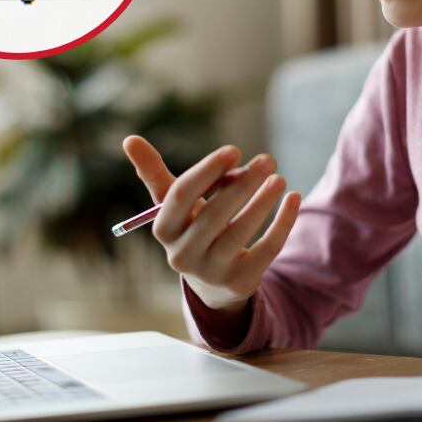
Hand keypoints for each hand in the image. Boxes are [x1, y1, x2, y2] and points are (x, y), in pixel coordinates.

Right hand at [122, 135, 301, 311]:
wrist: (211, 280)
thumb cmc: (191, 226)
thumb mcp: (172, 202)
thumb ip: (153, 172)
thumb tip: (129, 139)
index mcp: (163, 229)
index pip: (180, 196)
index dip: (207, 171)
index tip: (234, 149)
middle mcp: (182, 255)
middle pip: (213, 215)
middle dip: (242, 185)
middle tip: (268, 160)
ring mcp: (211, 272)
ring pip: (240, 233)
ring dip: (263, 202)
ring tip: (278, 178)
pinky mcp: (240, 283)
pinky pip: (266, 250)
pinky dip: (283, 223)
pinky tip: (293, 198)